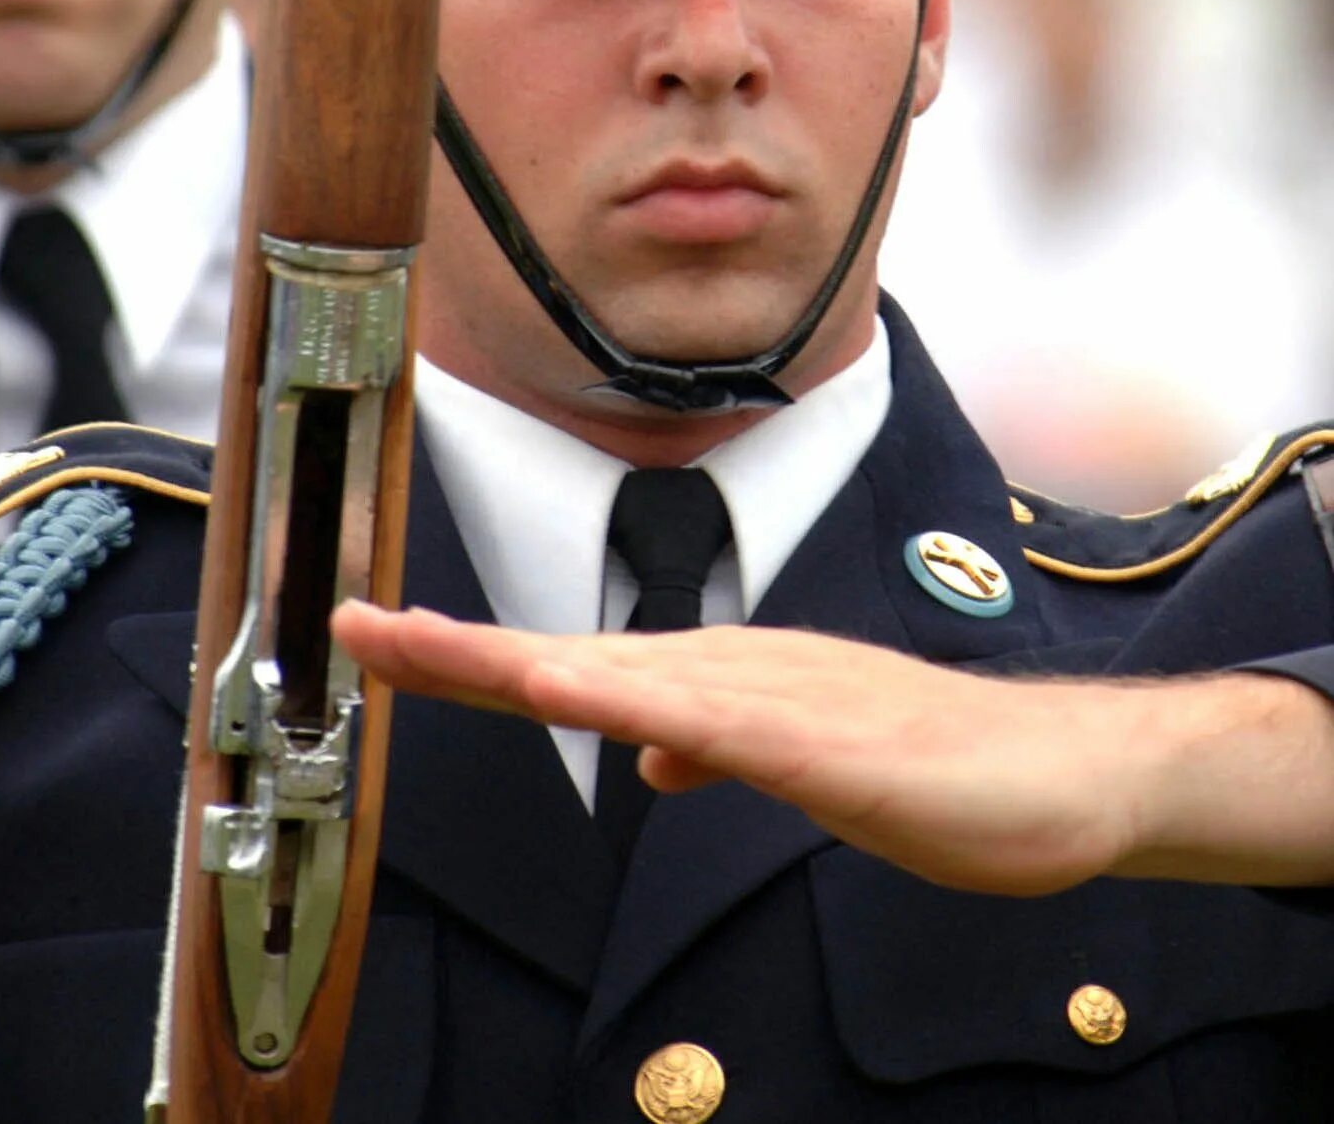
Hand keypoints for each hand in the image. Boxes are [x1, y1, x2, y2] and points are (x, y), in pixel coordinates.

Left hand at [333, 602, 1333, 892]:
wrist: (1050, 775)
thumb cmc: (924, 766)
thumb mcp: (790, 763)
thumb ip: (711, 751)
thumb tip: (647, 759)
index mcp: (704, 684)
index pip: (558, 670)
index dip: (461, 659)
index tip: (375, 644)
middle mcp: (717, 672)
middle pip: (558, 658)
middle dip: (448, 648)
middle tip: (349, 624)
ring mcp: (764, 698)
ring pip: (614, 675)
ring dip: (512, 661)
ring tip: (420, 646)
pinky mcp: (818, 742)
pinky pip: (712, 724)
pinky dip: (635, 708)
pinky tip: (578, 695)